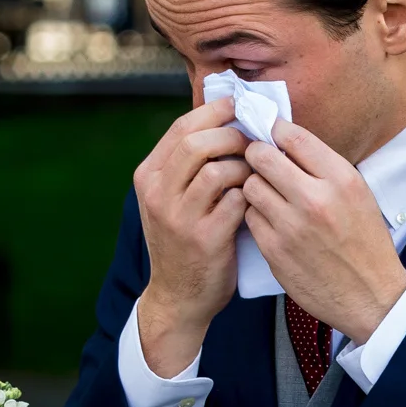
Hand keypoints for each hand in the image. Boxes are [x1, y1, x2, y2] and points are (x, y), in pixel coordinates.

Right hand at [132, 98, 250, 374]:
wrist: (178, 297)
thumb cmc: (184, 241)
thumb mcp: (171, 199)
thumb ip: (188, 164)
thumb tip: (226, 120)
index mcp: (148, 176)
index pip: (181, 127)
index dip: (215, 112)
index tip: (240, 109)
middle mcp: (157, 194)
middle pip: (197, 142)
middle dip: (233, 136)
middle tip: (254, 143)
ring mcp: (179, 217)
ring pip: (218, 169)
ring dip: (246, 167)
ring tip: (256, 175)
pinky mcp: (204, 239)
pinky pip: (237, 201)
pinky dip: (252, 196)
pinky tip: (257, 202)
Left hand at [241, 122, 405, 342]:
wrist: (370, 296)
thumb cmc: (366, 243)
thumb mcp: (359, 194)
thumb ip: (325, 168)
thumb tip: (287, 142)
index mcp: (341, 179)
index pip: (293, 137)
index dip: (275, 130)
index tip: (270, 132)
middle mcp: (315, 199)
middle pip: (262, 157)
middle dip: (256, 154)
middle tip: (259, 161)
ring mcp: (291, 226)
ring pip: (250, 186)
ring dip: (255, 186)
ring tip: (268, 194)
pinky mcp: (275, 250)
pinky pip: (250, 217)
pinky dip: (256, 215)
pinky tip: (271, 220)